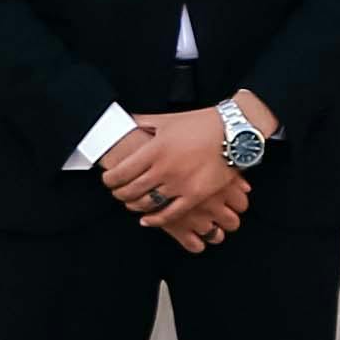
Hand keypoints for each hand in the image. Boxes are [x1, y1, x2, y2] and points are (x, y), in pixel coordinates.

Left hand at [100, 109, 239, 230]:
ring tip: (130, 202)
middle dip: (118, 193)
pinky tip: (147, 219)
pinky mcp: (194, 196)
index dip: (110, 179)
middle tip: (116, 192)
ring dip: (134, 206)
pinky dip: (155, 220)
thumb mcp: (167, 119)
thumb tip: (126, 121)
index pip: (121, 172)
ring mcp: (179, 184)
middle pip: (130, 190)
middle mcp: (164, 169)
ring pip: (147, 204)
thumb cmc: (200, 123)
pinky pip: (169, 214)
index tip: (108, 180)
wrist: (231, 132)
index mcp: (155, 149)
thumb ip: (144, 122)